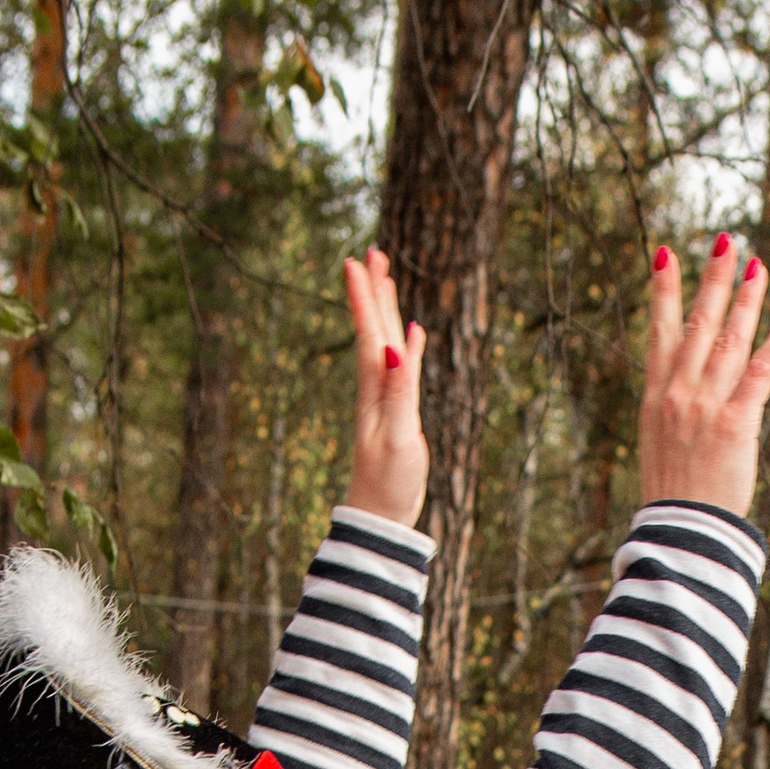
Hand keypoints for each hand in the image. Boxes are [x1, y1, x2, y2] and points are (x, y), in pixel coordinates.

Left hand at [342, 248, 427, 529]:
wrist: (380, 516)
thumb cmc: (388, 482)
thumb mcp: (398, 437)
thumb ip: (398, 393)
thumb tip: (395, 349)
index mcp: (374, 388)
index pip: (368, 333)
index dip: (362, 296)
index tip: (355, 260)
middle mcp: (377, 387)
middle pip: (374, 329)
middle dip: (373, 291)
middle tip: (372, 252)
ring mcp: (388, 398)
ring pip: (387, 342)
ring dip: (386, 310)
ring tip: (386, 279)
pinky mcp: (400, 411)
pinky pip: (405, 368)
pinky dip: (409, 346)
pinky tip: (414, 332)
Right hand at [642, 234, 769, 516]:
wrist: (679, 532)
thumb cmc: (674, 503)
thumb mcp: (660, 450)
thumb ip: (672, 417)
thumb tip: (685, 403)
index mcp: (655, 398)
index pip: (658, 331)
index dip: (663, 291)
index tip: (665, 254)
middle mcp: (678, 393)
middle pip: (698, 323)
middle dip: (713, 279)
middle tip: (726, 241)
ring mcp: (705, 404)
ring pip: (730, 338)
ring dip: (747, 298)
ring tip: (758, 265)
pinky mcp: (735, 421)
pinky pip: (762, 370)